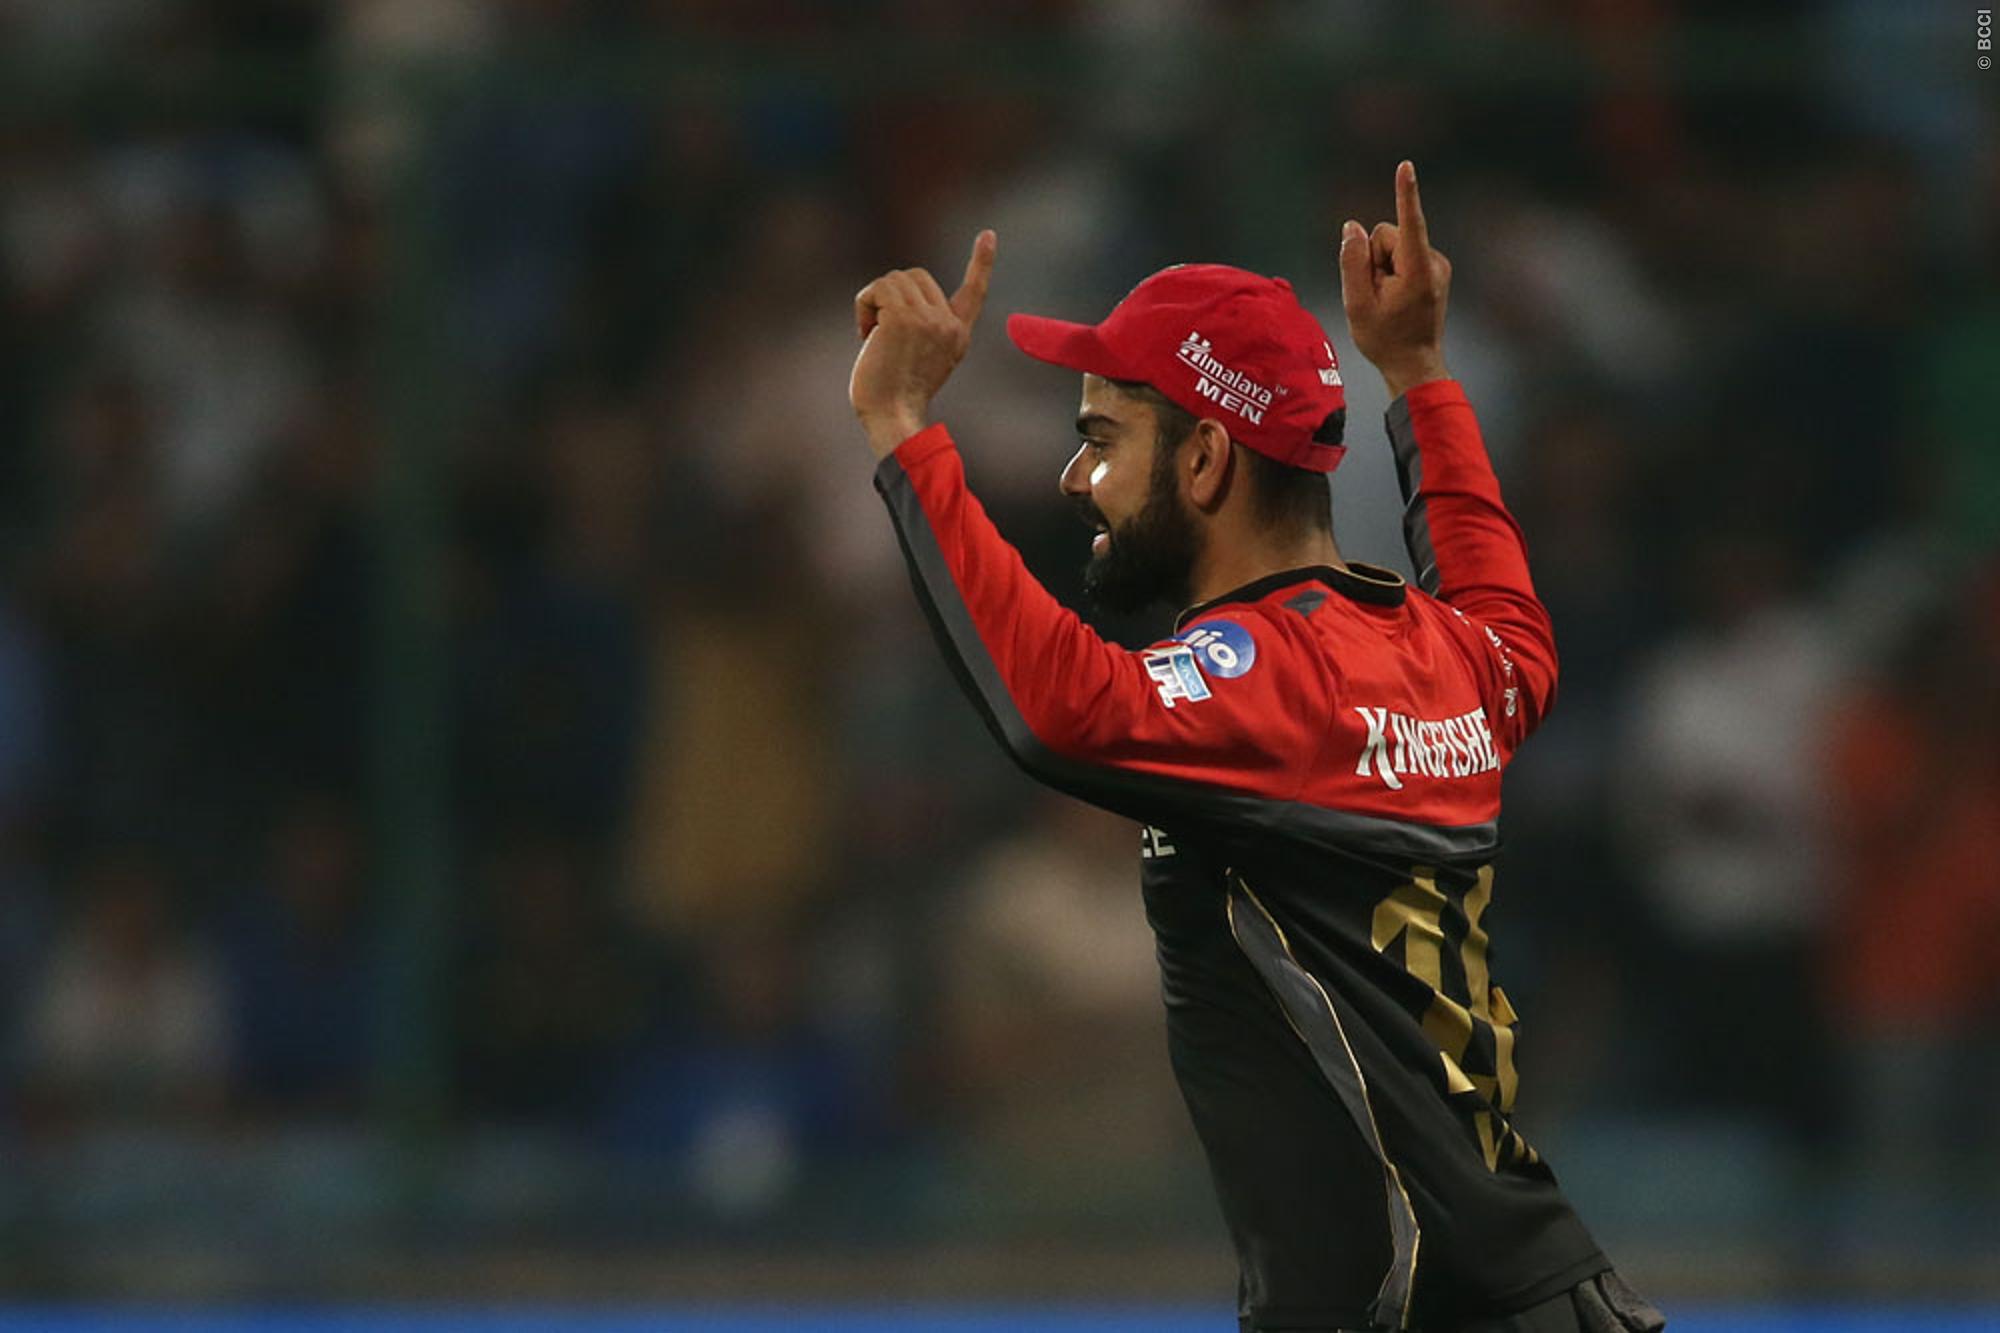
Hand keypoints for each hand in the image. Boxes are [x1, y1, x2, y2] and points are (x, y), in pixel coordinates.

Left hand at [849, 230, 996, 459]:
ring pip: (894, 279)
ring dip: (873, 301)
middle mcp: (949, 325)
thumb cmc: (894, 397)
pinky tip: (864, 335)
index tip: (988, 235)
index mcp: (958, 336)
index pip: (974, 291)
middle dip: (890, 296)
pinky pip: (878, 289)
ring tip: (871, 335)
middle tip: (878, 331)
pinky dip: (864, 306)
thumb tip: (894, 291)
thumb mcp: (917, 357)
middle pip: (915, 276)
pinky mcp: (904, 318)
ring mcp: (929, 319)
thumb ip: (919, 327)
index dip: (981, 262)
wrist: (891, 417)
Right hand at [1339, 161, 1451, 399]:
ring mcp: (1438, 265)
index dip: (1404, 193)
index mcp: (1418, 271)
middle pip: (1387, 235)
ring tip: (1387, 299)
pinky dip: (1392, 271)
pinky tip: (1396, 297)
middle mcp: (1434, 263)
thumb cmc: (1384, 340)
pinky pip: (1402, 255)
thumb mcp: (1357, 304)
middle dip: (1374, 257)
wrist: (1414, 365)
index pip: (1408, 224)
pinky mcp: (1435, 268)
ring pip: (1393, 245)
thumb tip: (1353, 227)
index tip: (1406, 166)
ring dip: (1382, 267)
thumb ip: (1352, 262)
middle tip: (1376, 294)